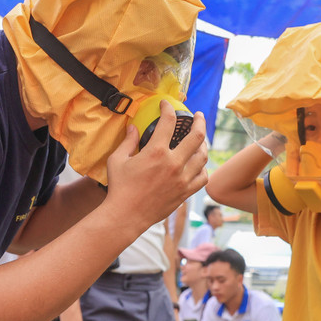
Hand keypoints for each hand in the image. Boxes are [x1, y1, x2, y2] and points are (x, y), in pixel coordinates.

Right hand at [105, 101, 208, 227]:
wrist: (126, 215)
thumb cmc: (119, 187)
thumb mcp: (117, 160)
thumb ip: (128, 141)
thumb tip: (134, 127)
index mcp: (156, 152)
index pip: (169, 121)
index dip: (168, 108)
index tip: (166, 104)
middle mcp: (173, 163)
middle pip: (197, 136)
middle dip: (199, 121)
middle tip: (198, 116)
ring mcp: (182, 179)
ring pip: (203, 157)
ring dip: (203, 144)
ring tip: (200, 139)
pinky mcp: (185, 193)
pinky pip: (203, 178)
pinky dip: (203, 169)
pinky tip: (199, 165)